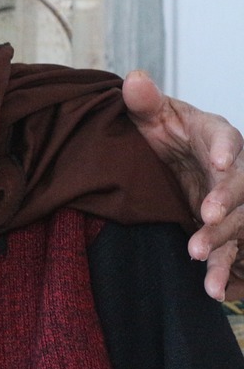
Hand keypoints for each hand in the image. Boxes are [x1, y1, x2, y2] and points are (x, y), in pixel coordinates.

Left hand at [123, 70, 243, 299]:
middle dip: (226, 200)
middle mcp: (231, 167)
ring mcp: (231, 199)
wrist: (166, 157)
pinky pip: (230, 248)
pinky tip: (213, 290)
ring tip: (198, 256)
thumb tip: (134, 79)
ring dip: (221, 239)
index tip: (218, 161)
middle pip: (239, 183)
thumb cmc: (162, 130)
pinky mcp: (224, 226)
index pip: (225, 137)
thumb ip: (142, 100)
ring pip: (238, 221)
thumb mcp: (148, 114)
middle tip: (206, 215)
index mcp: (214, 133)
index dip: (224, 149)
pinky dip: (223, 268)